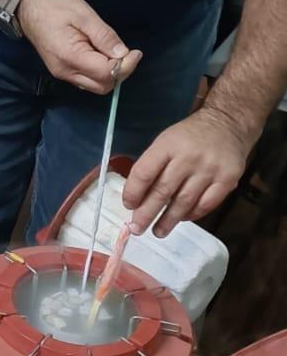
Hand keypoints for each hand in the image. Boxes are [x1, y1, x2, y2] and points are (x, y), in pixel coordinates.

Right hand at [17, 0, 141, 92]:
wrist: (28, 9)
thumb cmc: (56, 7)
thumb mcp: (84, 15)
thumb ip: (104, 35)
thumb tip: (123, 53)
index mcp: (71, 57)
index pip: (106, 73)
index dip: (125, 65)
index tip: (136, 52)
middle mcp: (66, 72)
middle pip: (103, 86)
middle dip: (121, 72)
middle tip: (129, 54)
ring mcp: (63, 74)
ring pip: (95, 86)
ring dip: (111, 74)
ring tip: (116, 54)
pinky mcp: (62, 71)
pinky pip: (86, 80)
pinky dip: (100, 73)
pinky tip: (103, 56)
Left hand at [123, 106, 251, 235]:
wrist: (227, 124)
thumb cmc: (190, 136)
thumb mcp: (167, 140)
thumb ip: (153, 164)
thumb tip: (138, 197)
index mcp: (168, 144)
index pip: (145, 172)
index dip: (133, 192)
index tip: (128, 205)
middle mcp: (188, 157)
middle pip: (163, 191)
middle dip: (147, 213)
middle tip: (136, 228)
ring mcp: (209, 169)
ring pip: (184, 202)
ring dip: (168, 220)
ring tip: (158, 231)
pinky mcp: (227, 179)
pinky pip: (205, 205)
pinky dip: (192, 215)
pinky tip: (182, 219)